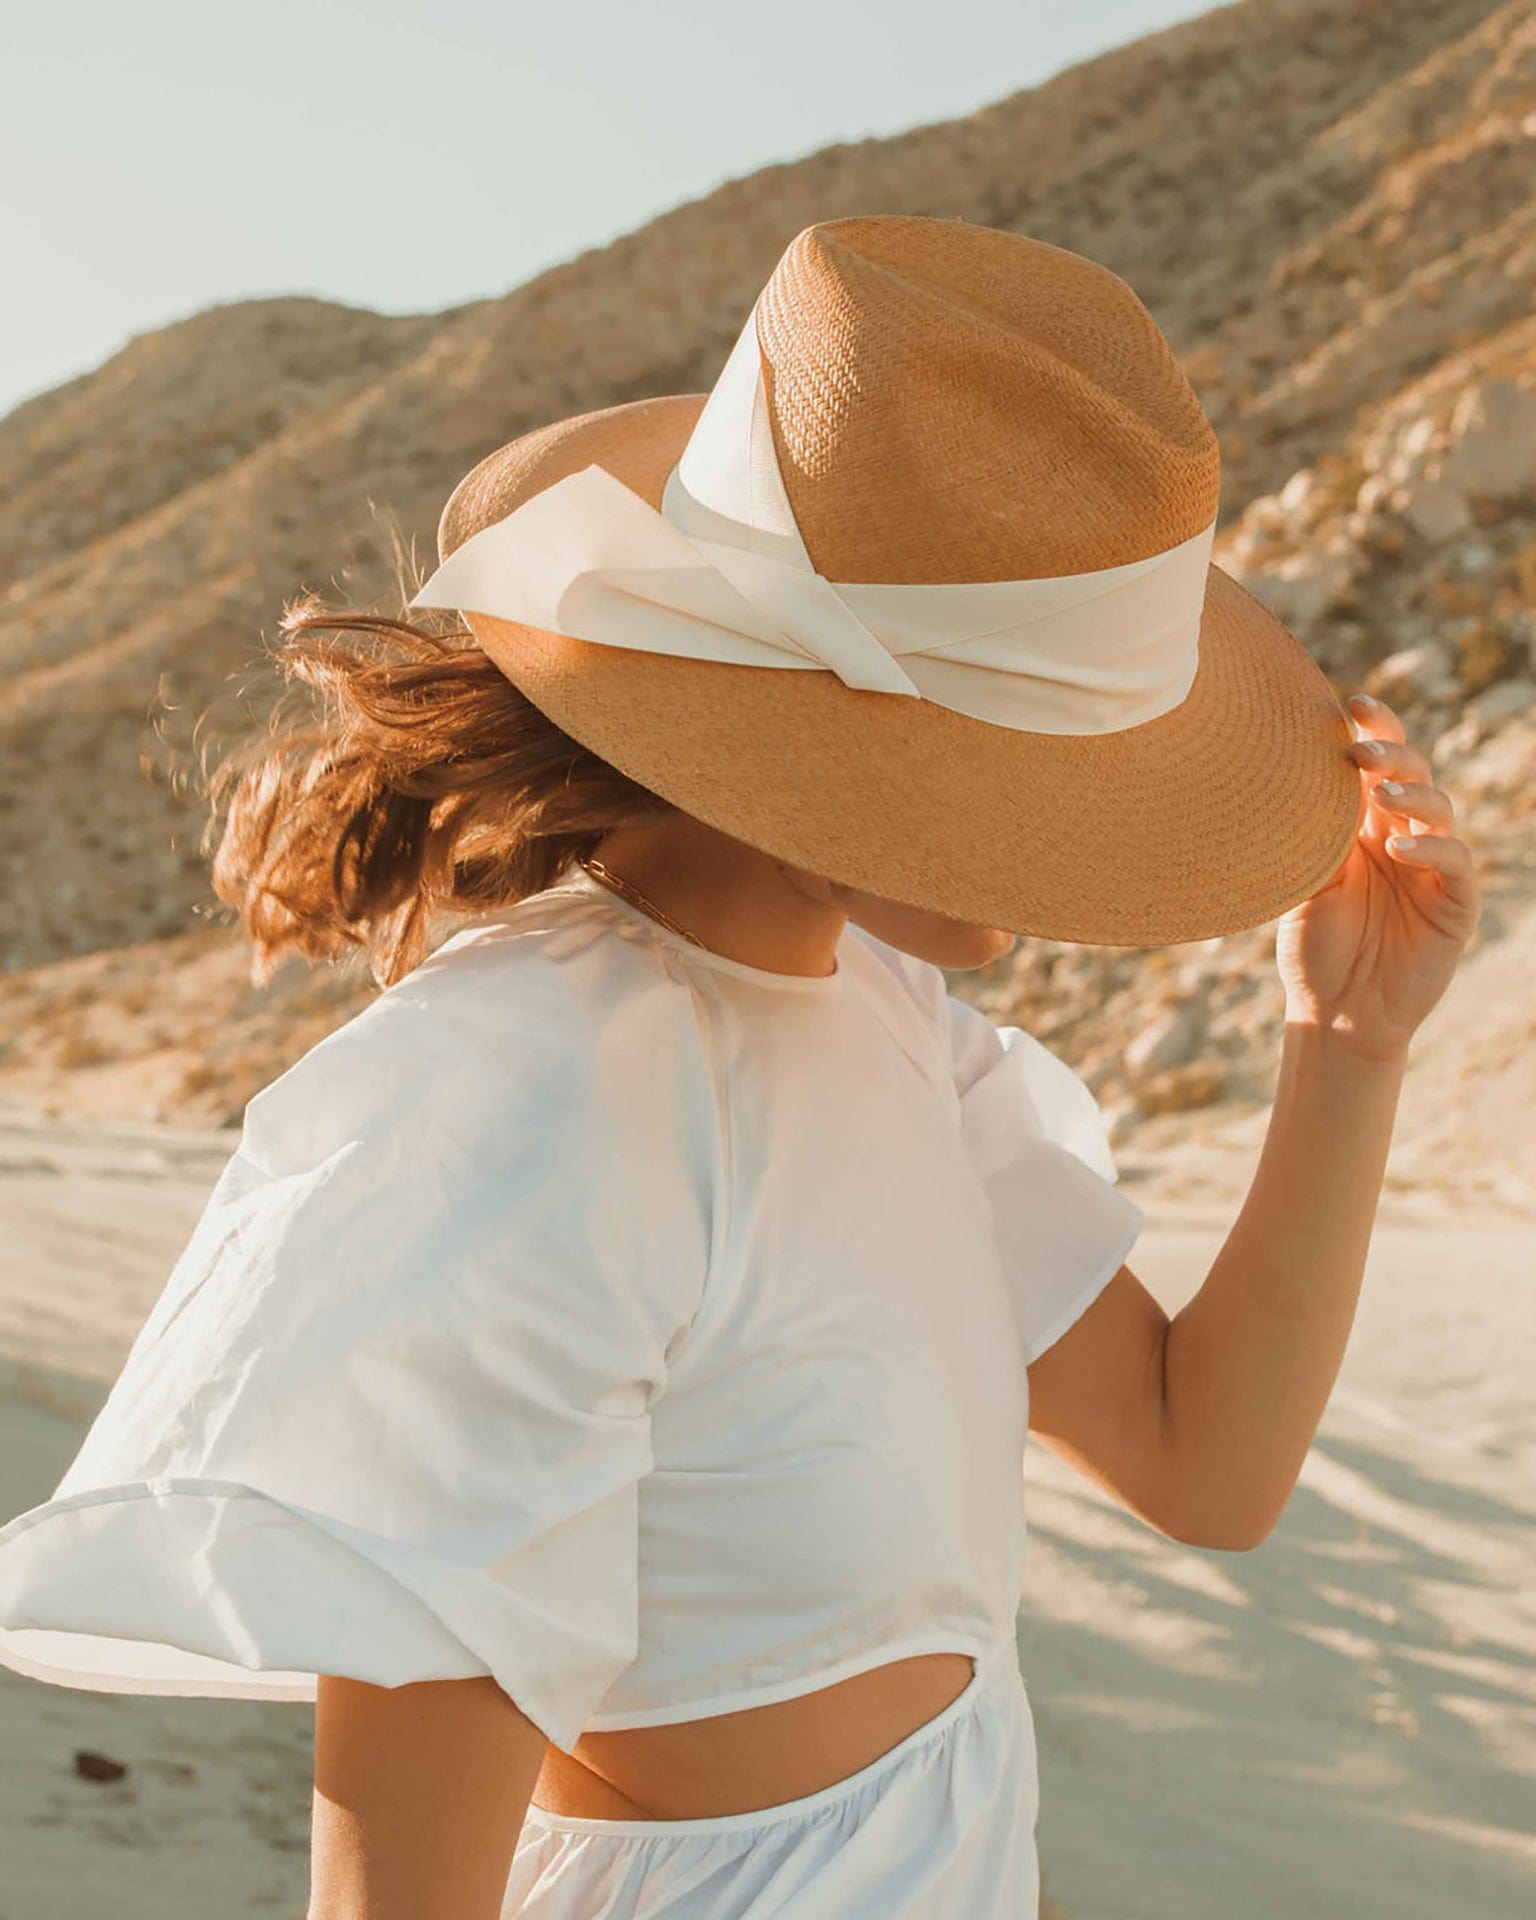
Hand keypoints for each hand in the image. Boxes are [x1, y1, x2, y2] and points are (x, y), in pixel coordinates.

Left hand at [1275, 693, 1479, 1059]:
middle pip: (1412, 774)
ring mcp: (1434, 867)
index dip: (1375, 728)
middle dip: (1391, 753)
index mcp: (1365, 824)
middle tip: (1360, 748)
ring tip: (1380, 793)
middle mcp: (1403, 835)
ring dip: (1411, 795)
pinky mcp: (1457, 903)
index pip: (1377, 764)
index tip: (1351, 702)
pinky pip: (1454, 863)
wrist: (1336, 1013)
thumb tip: (1281, 775)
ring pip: (1438, 809)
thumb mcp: (1302, 884)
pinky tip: (1399, 848)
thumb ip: (1308, 834)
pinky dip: (1430, 849)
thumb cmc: (1313, 948)